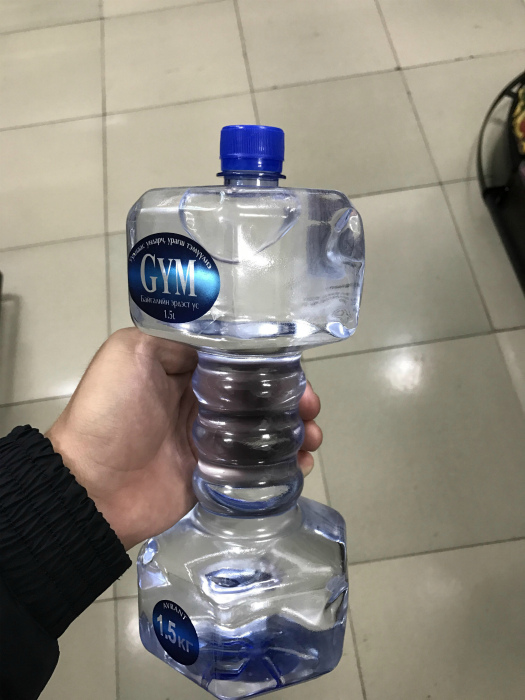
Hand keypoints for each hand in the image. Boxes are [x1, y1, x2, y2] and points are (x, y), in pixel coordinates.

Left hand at [46, 328, 322, 549]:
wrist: (92, 485)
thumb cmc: (111, 412)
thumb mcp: (132, 351)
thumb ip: (174, 338)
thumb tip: (222, 340)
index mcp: (184, 370)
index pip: (238, 360)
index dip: (271, 362)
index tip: (297, 370)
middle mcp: (200, 402)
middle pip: (258, 394)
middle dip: (291, 397)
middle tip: (310, 408)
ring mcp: (210, 440)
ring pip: (264, 429)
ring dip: (295, 430)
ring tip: (312, 437)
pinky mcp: (216, 473)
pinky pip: (257, 466)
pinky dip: (284, 464)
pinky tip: (302, 463)